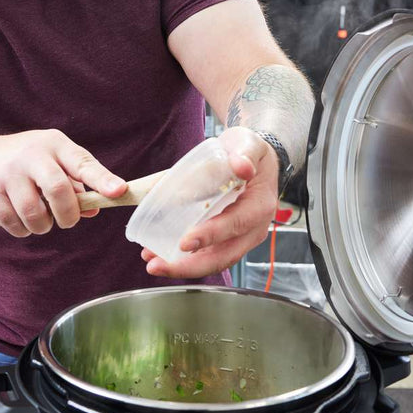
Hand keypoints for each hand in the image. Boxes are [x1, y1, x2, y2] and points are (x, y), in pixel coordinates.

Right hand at [0, 129, 127, 236]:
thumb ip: (76, 184)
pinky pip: (15, 224)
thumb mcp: (53, 162)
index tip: (119, 191)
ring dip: (43, 226)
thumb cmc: (26, 162)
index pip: (82, 163)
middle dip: (68, 214)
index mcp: (54, 144)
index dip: (102, 180)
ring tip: (40, 219)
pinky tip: (20, 219)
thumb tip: (94, 209)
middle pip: (58, 189)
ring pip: (35, 213)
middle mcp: (31, 155)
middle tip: (67, 221)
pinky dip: (23, 230)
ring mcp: (8, 173)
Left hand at [141, 127, 278, 277]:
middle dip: (189, 266)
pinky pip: (207, 255)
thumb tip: (240, 166)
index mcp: (259, 206)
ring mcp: (240, 238)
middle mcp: (253, 229)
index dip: (210, 236)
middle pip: (223, 256)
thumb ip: (244, 154)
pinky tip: (159, 255)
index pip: (235, 225)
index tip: (185, 243)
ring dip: (182, 267)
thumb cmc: (250, 153)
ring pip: (214, 261)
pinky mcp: (226, 240)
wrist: (255, 161)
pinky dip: (184, 260)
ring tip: (152, 263)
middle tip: (157, 265)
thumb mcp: (249, 144)